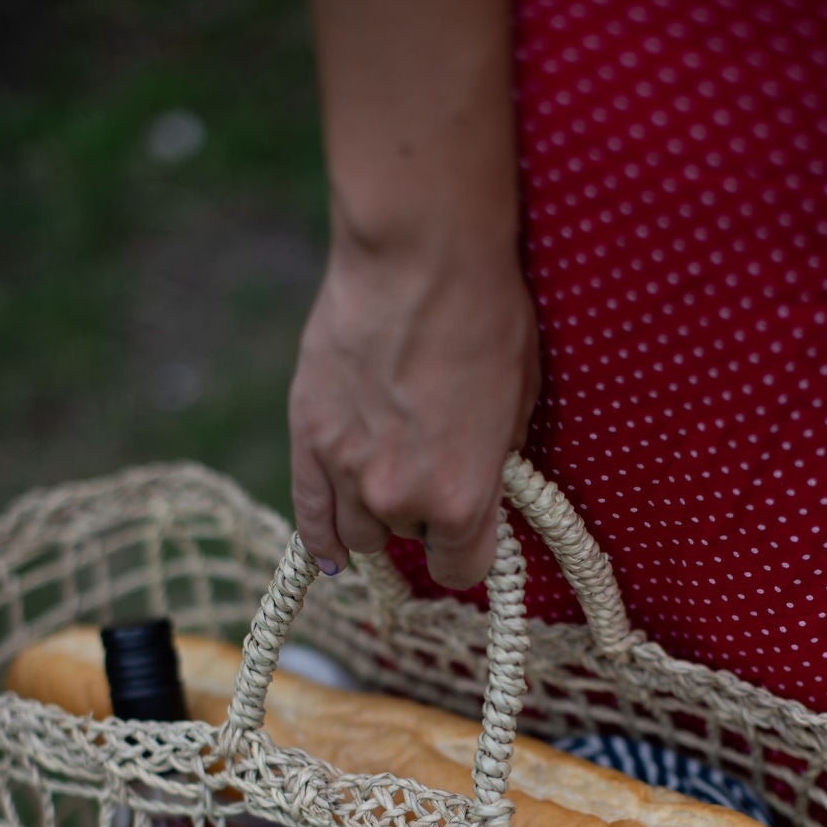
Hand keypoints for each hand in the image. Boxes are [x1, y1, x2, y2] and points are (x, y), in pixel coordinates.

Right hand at [288, 235, 540, 589]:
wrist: (420, 259)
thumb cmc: (483, 318)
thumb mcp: (517, 403)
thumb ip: (492, 459)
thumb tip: (481, 478)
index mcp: (461, 497)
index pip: (460, 568)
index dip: (466, 549)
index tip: (467, 533)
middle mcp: (399, 497)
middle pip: (408, 538)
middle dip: (423, 510)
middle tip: (431, 461)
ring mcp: (347, 470)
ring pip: (358, 530)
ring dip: (375, 514)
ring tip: (387, 481)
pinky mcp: (308, 436)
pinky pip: (308, 512)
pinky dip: (320, 537)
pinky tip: (331, 554)